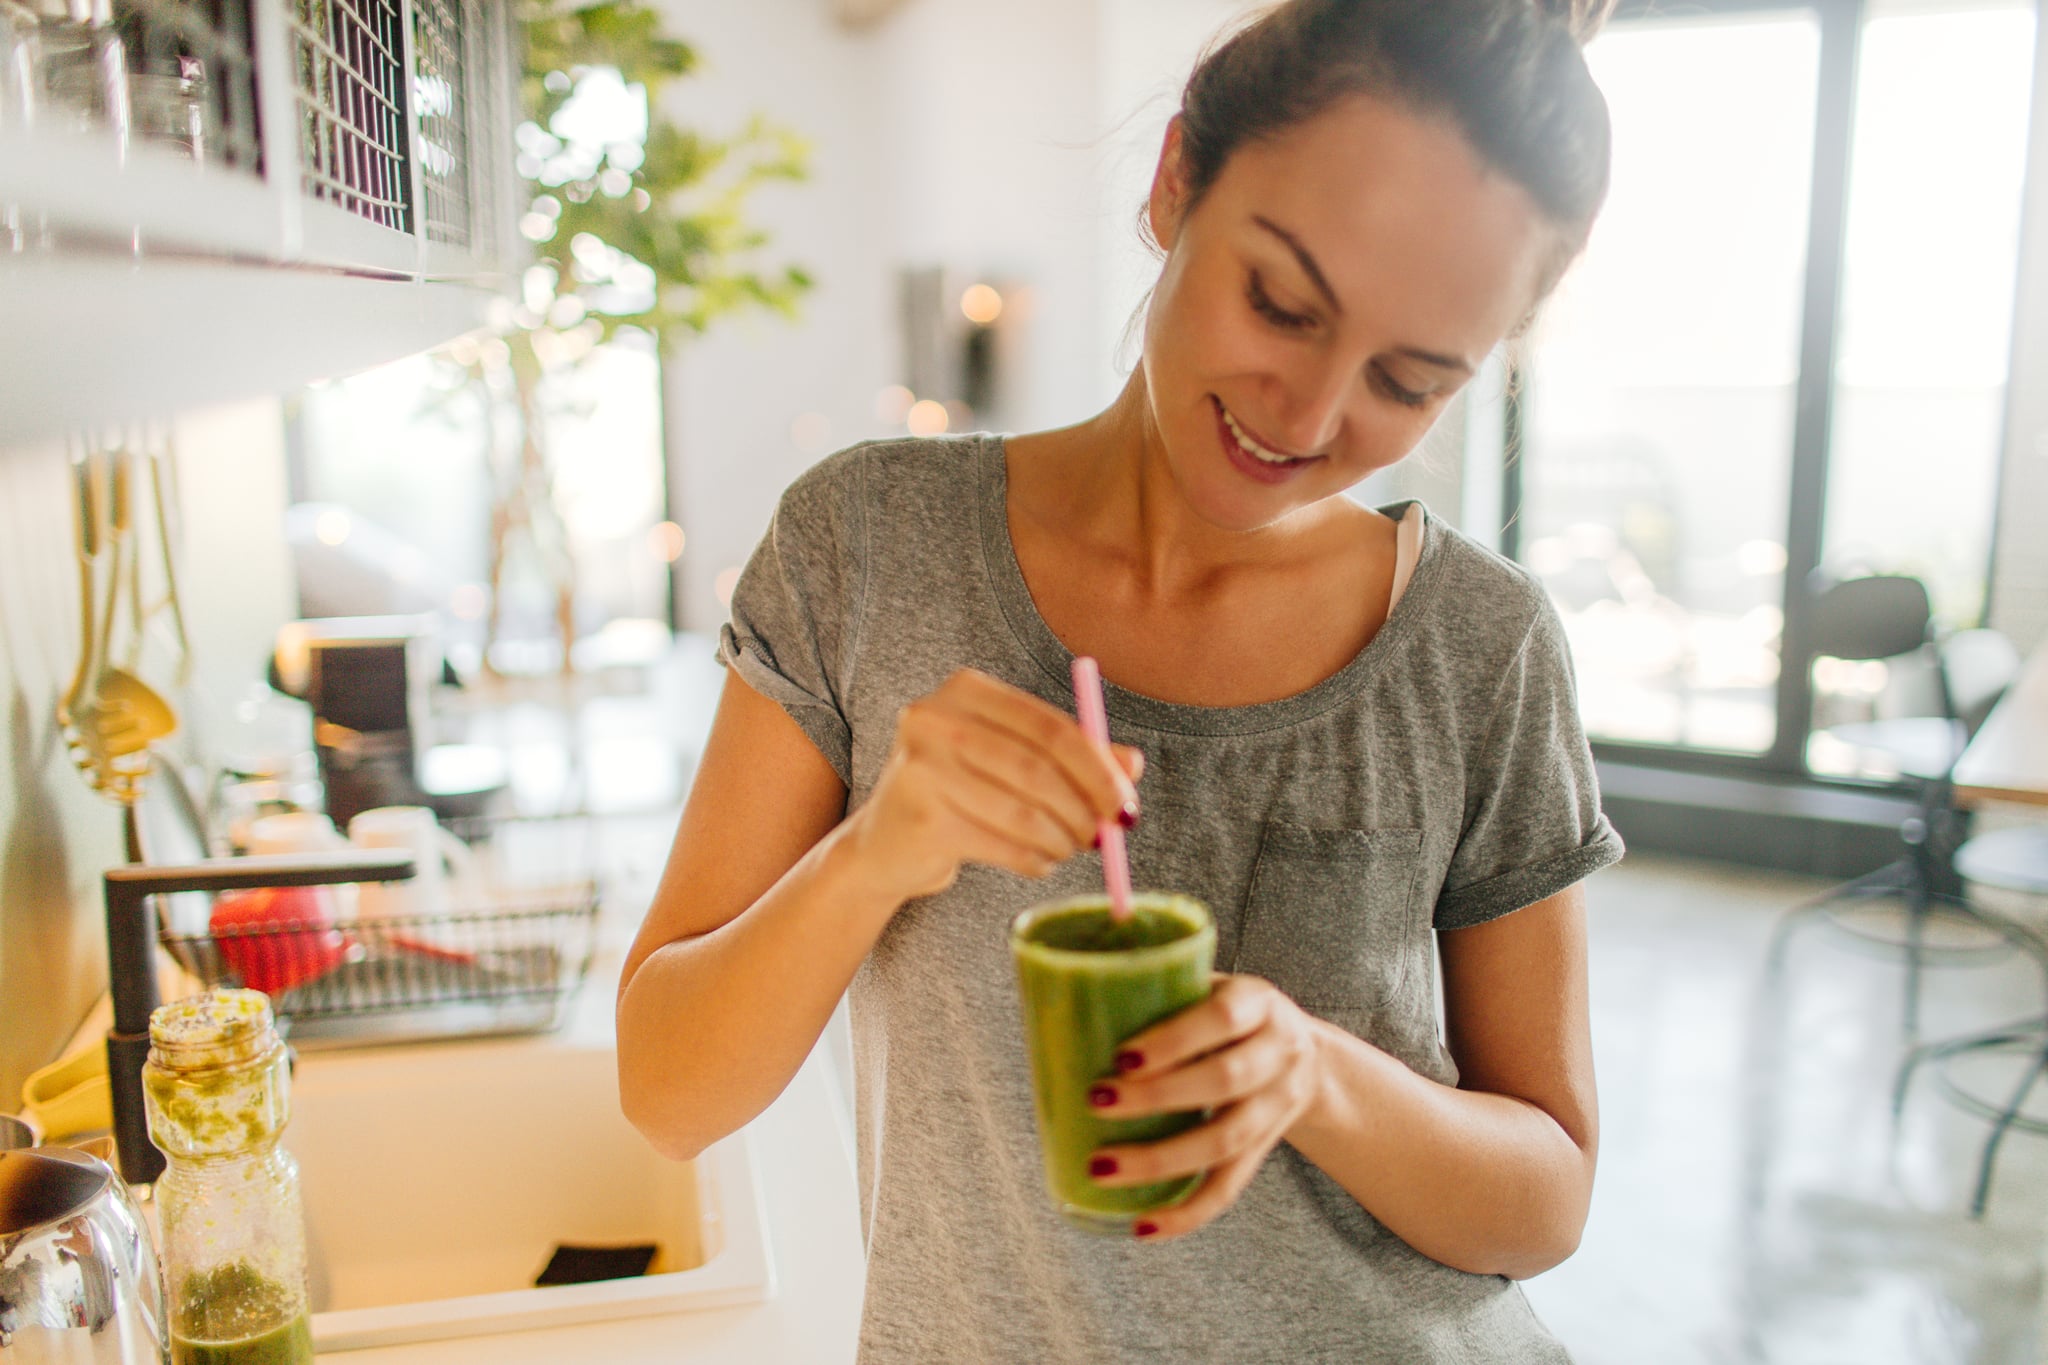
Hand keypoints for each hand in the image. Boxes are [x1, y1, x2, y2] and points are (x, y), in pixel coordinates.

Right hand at [840, 668, 1143, 903]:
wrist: (887, 842)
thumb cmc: (963, 792)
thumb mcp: (1018, 763)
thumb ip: (1075, 756)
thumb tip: (1133, 765)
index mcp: (966, 690)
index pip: (1050, 726)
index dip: (1098, 768)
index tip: (1127, 804)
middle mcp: (935, 718)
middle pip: (1036, 766)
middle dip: (1084, 807)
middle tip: (1109, 836)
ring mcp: (920, 766)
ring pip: (1020, 809)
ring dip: (1060, 838)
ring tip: (1071, 849)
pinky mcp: (919, 815)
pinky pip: (999, 843)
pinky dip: (1032, 859)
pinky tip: (1039, 862)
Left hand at [1084, 974, 1325, 1239]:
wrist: (1305, 1056)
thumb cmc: (1229, 1014)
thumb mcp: (1210, 984)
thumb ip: (1158, 983)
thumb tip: (1066, 993)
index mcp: (1258, 1003)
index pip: (1222, 1017)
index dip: (1174, 1039)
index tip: (1122, 1056)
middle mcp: (1277, 1054)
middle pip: (1225, 1081)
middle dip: (1157, 1097)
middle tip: (1097, 1101)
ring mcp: (1276, 1107)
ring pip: (1224, 1141)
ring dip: (1160, 1160)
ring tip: (1101, 1166)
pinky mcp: (1264, 1150)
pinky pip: (1228, 1188)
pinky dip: (1186, 1213)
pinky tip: (1143, 1225)